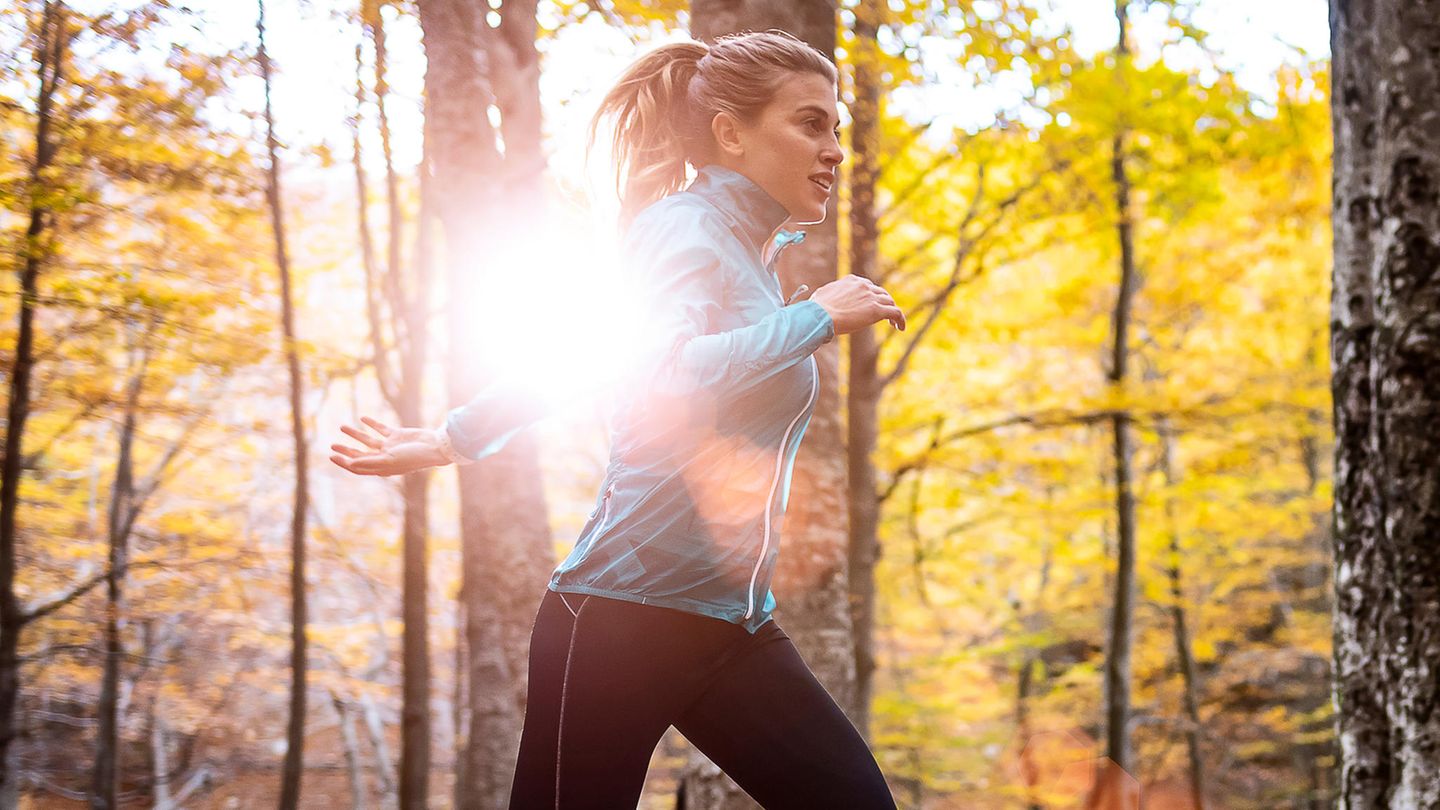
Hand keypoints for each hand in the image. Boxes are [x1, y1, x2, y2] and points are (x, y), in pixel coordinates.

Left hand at [330, 416, 448, 476]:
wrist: (434, 446)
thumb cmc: (413, 457)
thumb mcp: (389, 461)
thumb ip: (369, 461)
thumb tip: (350, 463)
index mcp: (382, 468)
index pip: (358, 466)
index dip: (344, 462)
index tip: (332, 456)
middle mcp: (384, 458)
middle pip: (360, 454)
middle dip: (346, 450)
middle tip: (332, 445)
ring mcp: (390, 446)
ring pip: (368, 440)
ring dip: (355, 434)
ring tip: (342, 427)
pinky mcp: (397, 435)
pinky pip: (381, 428)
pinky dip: (371, 423)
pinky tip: (363, 418)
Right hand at [808, 275, 906, 334]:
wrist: (820, 315)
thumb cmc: (816, 309)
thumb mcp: (821, 296)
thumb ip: (828, 296)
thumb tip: (820, 302)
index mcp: (852, 280)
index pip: (867, 286)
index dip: (872, 296)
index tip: (871, 304)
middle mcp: (864, 286)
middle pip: (881, 293)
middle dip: (884, 302)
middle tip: (884, 314)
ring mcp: (871, 297)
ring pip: (890, 302)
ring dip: (892, 311)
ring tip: (893, 323)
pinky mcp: (877, 310)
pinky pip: (896, 313)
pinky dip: (900, 319)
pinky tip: (900, 328)